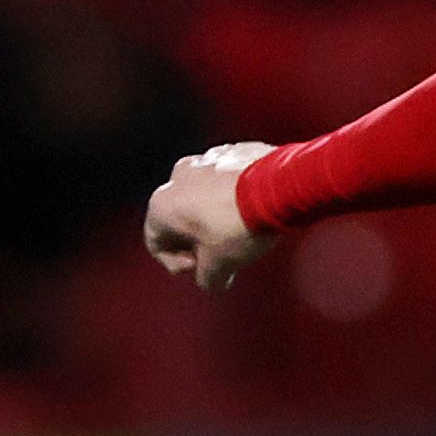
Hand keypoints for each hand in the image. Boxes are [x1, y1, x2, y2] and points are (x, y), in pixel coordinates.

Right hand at [144, 142, 277, 290]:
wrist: (279, 185)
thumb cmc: (241, 224)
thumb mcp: (222, 262)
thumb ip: (209, 277)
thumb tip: (211, 283)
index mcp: (162, 205)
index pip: (156, 242)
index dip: (176, 262)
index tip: (202, 269)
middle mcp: (177, 178)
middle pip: (180, 217)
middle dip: (198, 239)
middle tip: (224, 254)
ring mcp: (206, 160)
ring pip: (204, 194)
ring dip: (217, 214)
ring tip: (244, 231)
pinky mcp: (234, 153)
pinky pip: (229, 178)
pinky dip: (237, 194)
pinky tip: (259, 208)